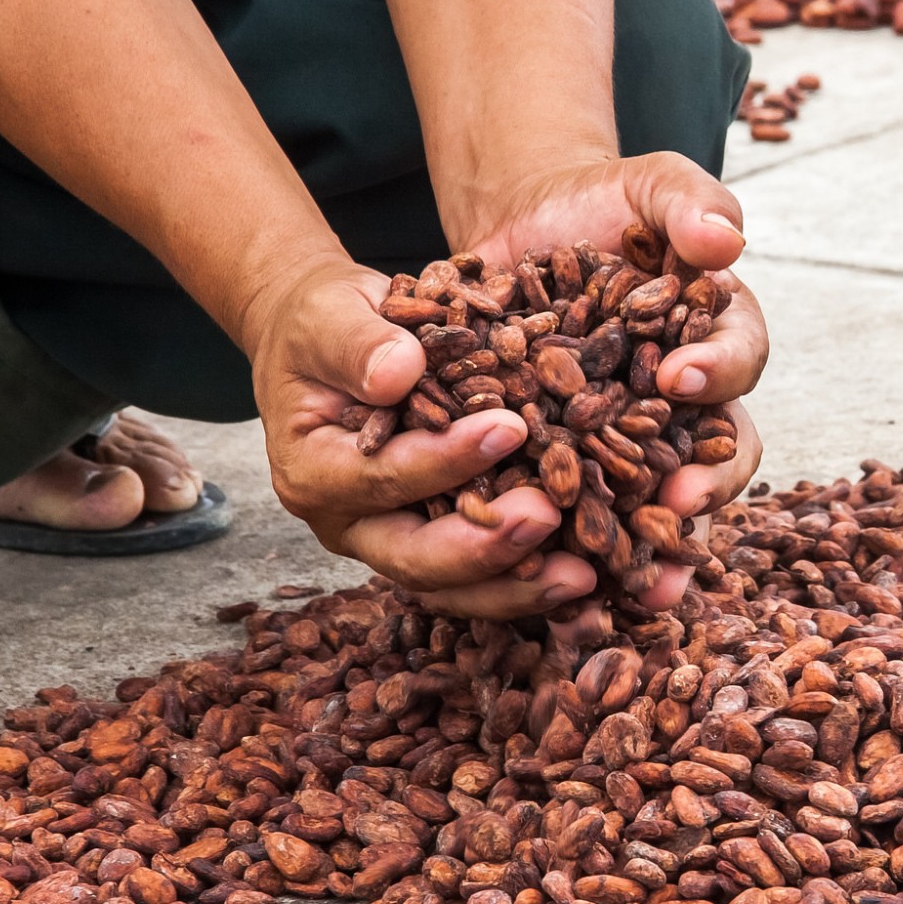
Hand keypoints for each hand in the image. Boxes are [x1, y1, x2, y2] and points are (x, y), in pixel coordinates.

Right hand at [241, 257, 599, 616]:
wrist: (328, 345)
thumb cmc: (324, 323)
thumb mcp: (329, 316)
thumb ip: (357, 343)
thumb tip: (399, 372)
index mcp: (314, 471)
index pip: (383, 477)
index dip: (445, 460)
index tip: (509, 429)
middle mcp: (351, 523)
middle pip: (416, 560)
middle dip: (485, 548)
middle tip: (550, 518)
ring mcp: (393, 542)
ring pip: (454, 587)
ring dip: (518, 586)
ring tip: (582, 575)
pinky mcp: (436, 541)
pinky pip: (483, 578)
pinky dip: (532, 580)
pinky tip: (588, 577)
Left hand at [443, 150, 767, 606]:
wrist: (527, 228)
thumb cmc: (604, 203)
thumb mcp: (651, 185)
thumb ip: (692, 202)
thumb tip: (726, 240)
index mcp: (721, 337)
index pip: (738, 360)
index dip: (718, 372)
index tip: (682, 376)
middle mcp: (692, 403)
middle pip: (718, 454)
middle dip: (706, 486)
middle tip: (682, 502)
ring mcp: (637, 440)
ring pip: (660, 504)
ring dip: (658, 549)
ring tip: (645, 585)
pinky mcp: (576, 462)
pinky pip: (586, 513)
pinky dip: (578, 550)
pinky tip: (559, 583)